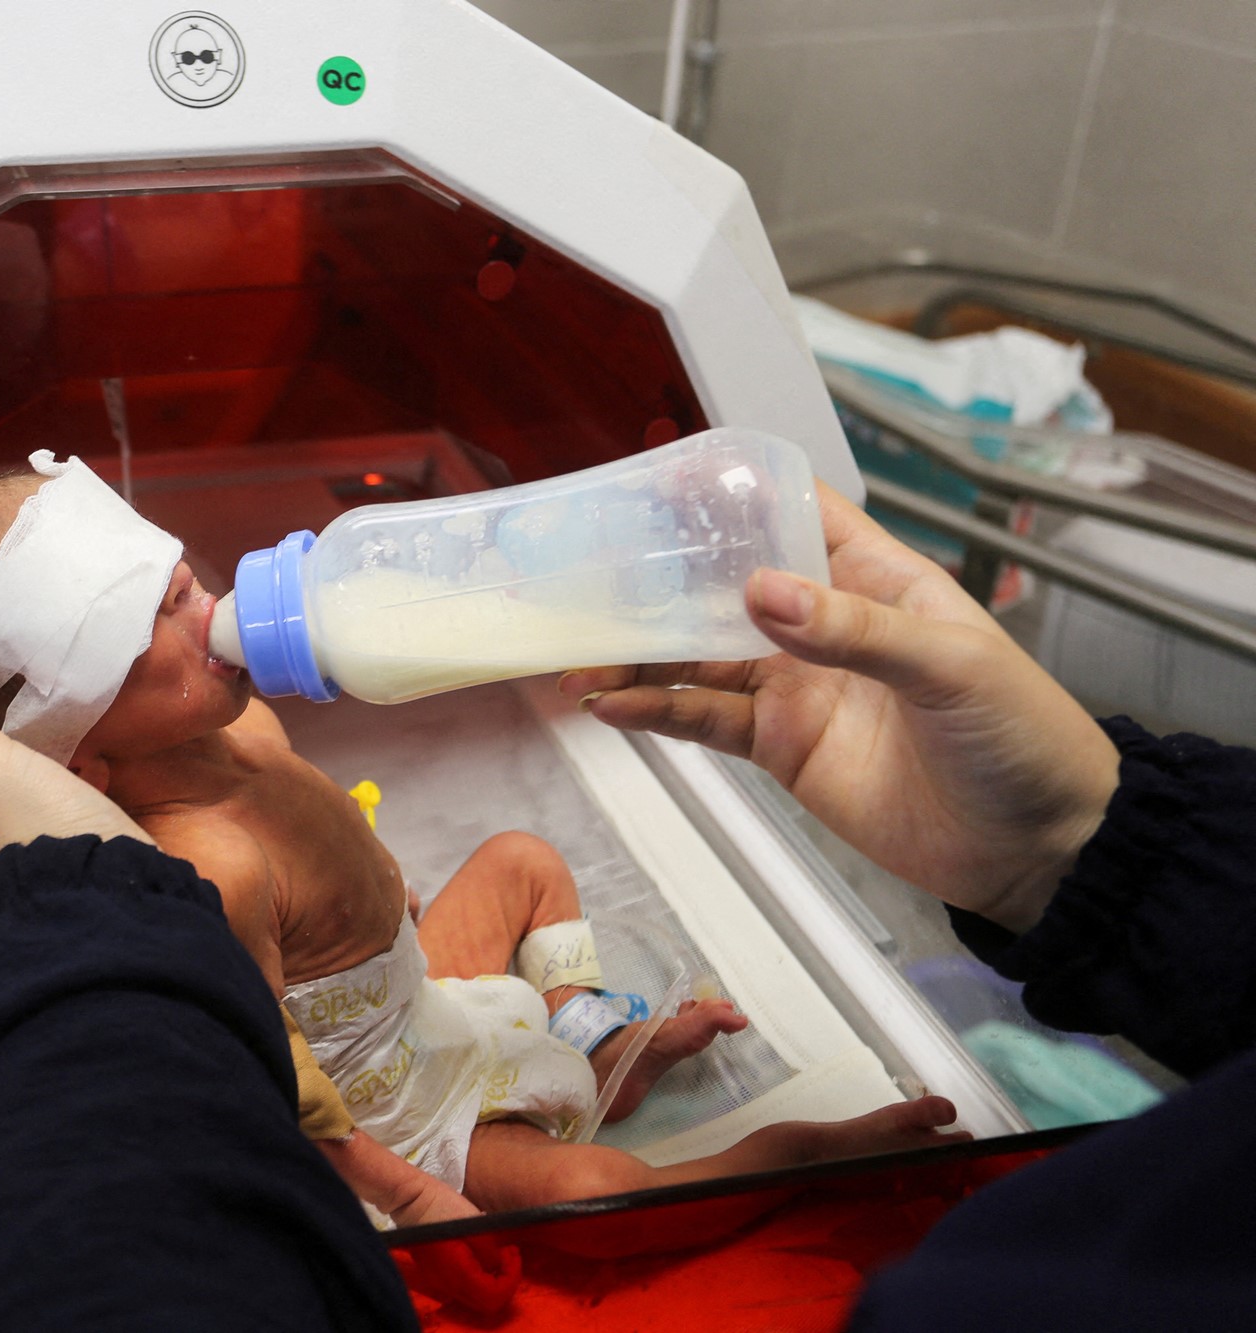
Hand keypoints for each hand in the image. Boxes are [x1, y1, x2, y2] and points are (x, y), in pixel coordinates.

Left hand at [0, 594, 153, 886]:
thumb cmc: (28, 836)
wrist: (117, 911)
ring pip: (39, 785)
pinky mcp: (96, 850)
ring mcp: (44, 850)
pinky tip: (115, 740)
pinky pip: (87, 797)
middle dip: (6, 731)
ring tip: (75, 692)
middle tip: (29, 673)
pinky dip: (96, 769)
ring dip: (55, 749)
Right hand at [561, 484, 1118, 932]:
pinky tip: (615, 707)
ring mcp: (796, 685)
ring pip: (697, 657)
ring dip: (640, 657)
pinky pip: (705, 721)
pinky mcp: (781, 747)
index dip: (733, 494)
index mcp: (874, 577)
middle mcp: (823, 624)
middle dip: (658, 583)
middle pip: (722, 587)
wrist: (1039, 849)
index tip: (663, 484)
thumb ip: (856, 630)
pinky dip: (656, 713)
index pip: (794, 511)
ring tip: (584, 660)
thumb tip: (762, 592)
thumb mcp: (953, 666)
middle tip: (592, 584)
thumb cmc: (1024, 737)